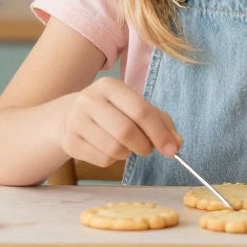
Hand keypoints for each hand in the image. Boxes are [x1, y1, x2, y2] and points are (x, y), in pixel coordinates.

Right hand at [58, 77, 181, 166]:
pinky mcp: (70, 142)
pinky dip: (113, 160)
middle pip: (126, 132)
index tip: (172, 149)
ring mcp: (76, 121)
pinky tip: (108, 148)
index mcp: (109, 86)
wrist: (71, 116)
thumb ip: (161, 123)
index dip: (159, 133)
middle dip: (144, 146)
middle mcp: (89, 100)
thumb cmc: (113, 111)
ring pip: (114, 149)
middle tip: (147, 148)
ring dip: (127, 153)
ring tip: (125, 145)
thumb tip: (176, 143)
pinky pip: (102, 160)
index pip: (140, 111)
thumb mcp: (136, 107)